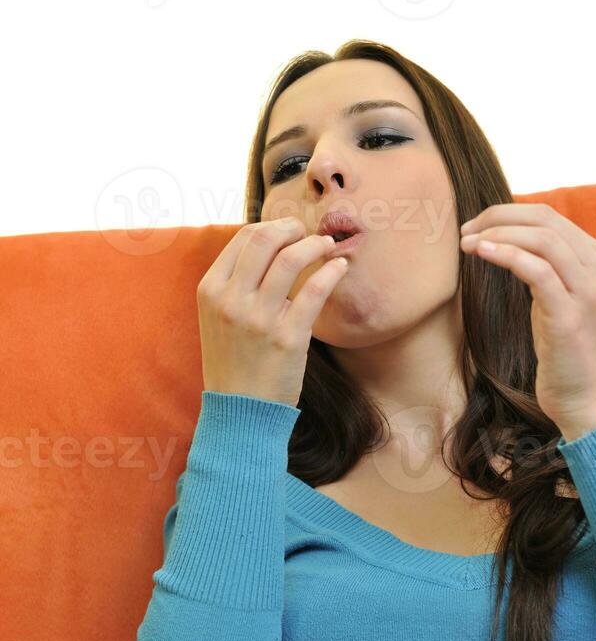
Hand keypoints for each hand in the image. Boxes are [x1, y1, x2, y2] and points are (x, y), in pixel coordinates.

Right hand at [196, 217, 346, 407]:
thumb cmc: (234, 364)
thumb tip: (268, 247)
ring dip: (315, 245)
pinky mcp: (287, 337)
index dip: (272, 227)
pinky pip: (314, 290)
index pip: (243, 238)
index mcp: (210, 290)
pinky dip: (331, 271)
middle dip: (292, 228)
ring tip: (327, 246)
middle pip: (264, 239)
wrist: (240, 412)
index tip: (289, 232)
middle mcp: (230, 300)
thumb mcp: (217, 319)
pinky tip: (339, 267)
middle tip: (308, 233)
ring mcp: (258, 319)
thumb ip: (234, 285)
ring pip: (291, 259)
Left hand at [459, 203, 595, 440]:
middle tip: (464, 230)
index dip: (506, 213)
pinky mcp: (570, 314)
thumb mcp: (553, 299)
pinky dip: (506, 255)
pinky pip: (536, 270)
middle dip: (497, 218)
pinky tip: (482, 254)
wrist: (584, 396)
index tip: (474, 226)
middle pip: (544, 219)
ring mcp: (587, 290)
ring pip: (541, 238)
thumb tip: (503, 240)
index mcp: (595, 258)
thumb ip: (542, 268)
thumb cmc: (562, 349)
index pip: (548, 215)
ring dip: (497, 234)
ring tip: (467, 243)